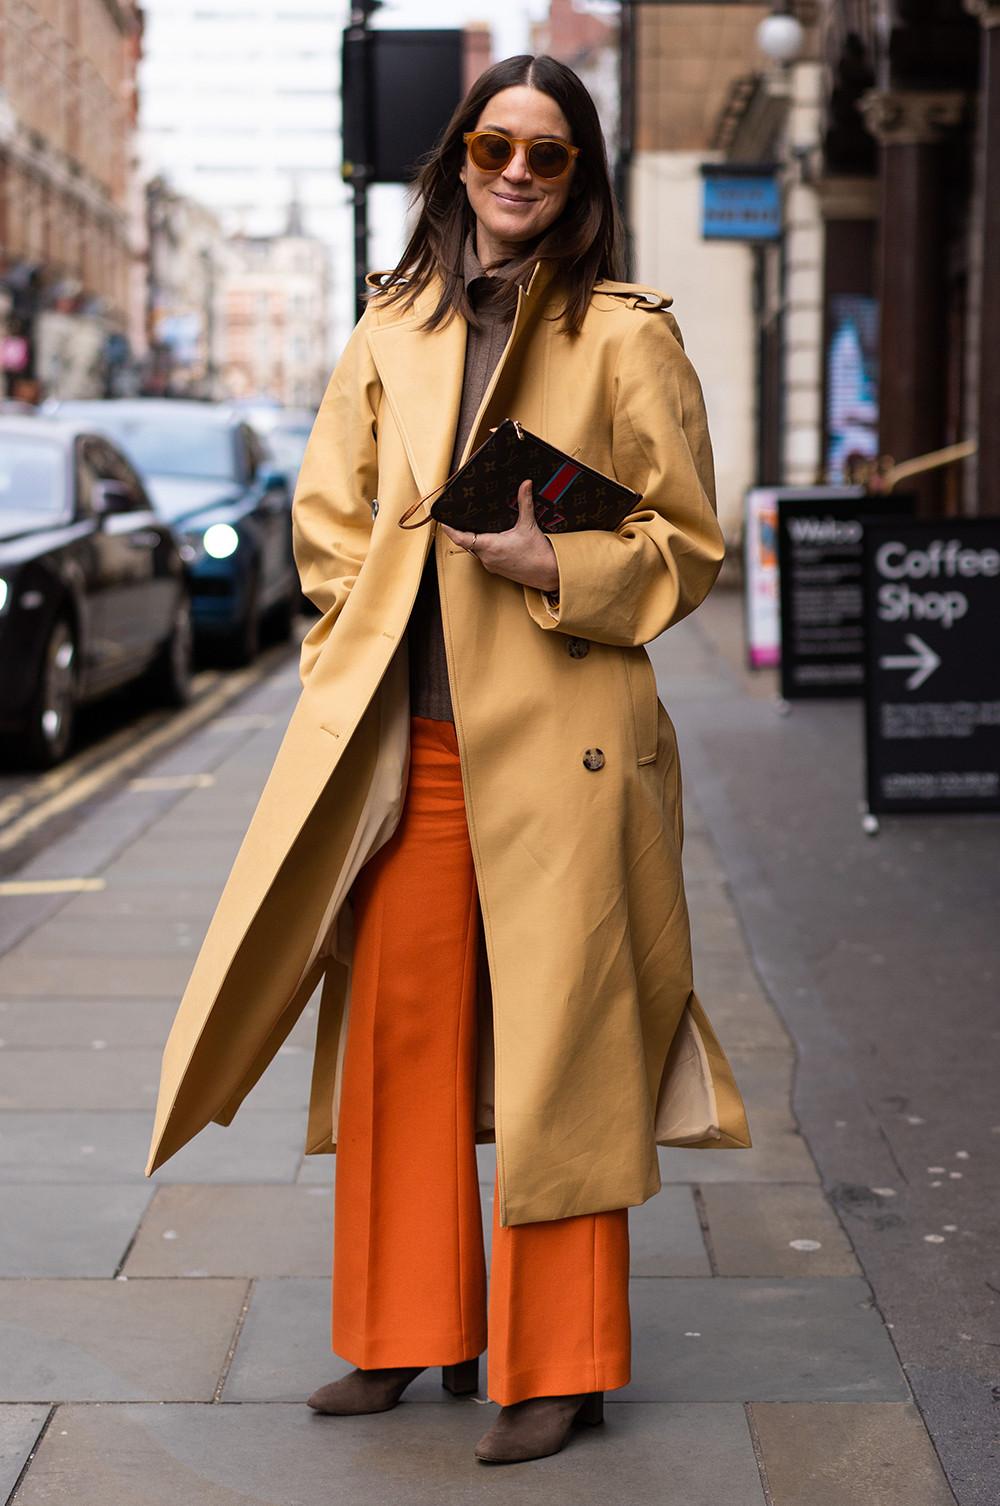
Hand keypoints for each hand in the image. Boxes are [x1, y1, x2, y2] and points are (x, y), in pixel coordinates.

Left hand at [440, 479, 558, 592]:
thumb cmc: (539, 554)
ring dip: (474, 539)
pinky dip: (484, 547)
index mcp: (490, 546)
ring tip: (475, 526)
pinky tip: (491, 539)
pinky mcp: (497, 569)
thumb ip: (525, 503)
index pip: (461, 538)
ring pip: (475, 550)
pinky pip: (484, 556)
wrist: (549, 574)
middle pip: (467, 542)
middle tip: (459, 518)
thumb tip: (525, 484)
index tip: (442, 522)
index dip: (450, 530)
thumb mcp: (529, 525)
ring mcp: (491, 565)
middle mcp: (487, 558)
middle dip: (463, 531)